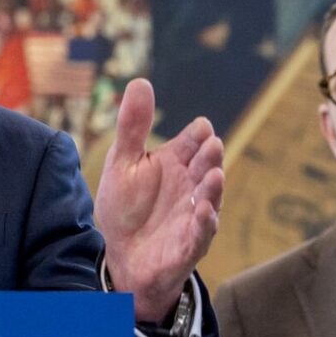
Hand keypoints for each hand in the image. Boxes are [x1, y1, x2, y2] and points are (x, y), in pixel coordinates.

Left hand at [94, 78, 222, 322]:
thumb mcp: (123, 162)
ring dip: (212, 188)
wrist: (121, 255)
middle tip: (212, 145)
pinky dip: (204, 223)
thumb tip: (141, 81)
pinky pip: (201, 234)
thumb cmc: (127, 206)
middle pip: (206, 167)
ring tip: (214, 175)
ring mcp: (193, 215)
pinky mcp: (189, 244)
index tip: (200, 128)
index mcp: (176, 162)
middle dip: (210, 158)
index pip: (194, 142)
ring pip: (210, 199)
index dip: (198, 136)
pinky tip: (204, 211)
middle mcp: (191, 186)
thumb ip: (133, 126)